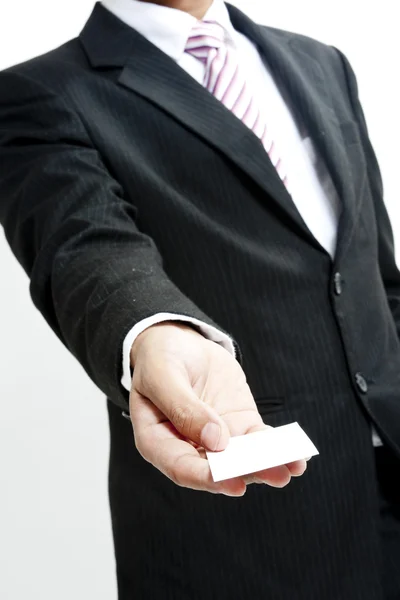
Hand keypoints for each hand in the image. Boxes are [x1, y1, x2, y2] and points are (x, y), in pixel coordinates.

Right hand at [129, 322, 306, 496]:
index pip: (182, 467)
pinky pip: (258, 439)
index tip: (235, 482)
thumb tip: (215, 440)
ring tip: (293, 465)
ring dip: (268, 464)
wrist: (177, 343)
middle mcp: (188, 447)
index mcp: (158, 441)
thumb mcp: (162, 375)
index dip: (208, 478)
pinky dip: (276, 446)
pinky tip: (296, 453)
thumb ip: (182, 407)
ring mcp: (217, 438)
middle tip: (276, 474)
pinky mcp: (238, 425)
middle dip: (249, 472)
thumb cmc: (159, 359)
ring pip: (243, 459)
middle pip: (219, 470)